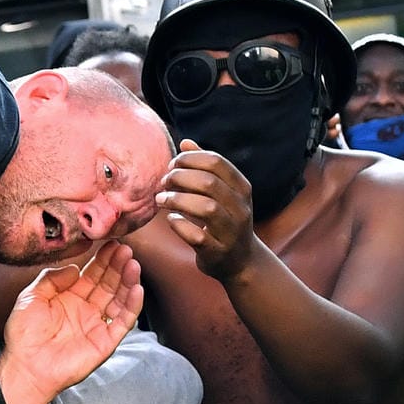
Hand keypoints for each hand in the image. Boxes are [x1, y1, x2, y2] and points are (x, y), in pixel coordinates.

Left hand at [0, 242, 143, 403]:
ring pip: (119, 298)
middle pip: (108, 283)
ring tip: (133, 264)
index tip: (111, 242)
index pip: (91, 274)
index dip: (102, 259)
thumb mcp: (30, 297)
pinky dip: (132, 305)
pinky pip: (123, 321)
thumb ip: (50, 279)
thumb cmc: (23, 336)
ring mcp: (97, 325)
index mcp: (68, 298)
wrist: (26, 367)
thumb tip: (74, 268)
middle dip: (118, 265)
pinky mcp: (105, 341)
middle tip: (125, 249)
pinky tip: (136, 288)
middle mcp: (85, 310)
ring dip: (128, 281)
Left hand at [158, 139, 260, 280]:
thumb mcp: (222, 193)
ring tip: (161, 199)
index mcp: (242, 188)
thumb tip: (185, 142)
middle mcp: (241, 207)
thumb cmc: (224, 221)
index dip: (189, 159)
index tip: (172, 165)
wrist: (240, 261)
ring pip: (206, 208)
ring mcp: (231, 231)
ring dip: (177, 200)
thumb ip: (205, 168)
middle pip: (209, 183)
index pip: (216, 162)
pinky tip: (171, 220)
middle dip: (180, 178)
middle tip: (164, 182)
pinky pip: (197, 236)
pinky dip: (179, 225)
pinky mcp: (218, 251)